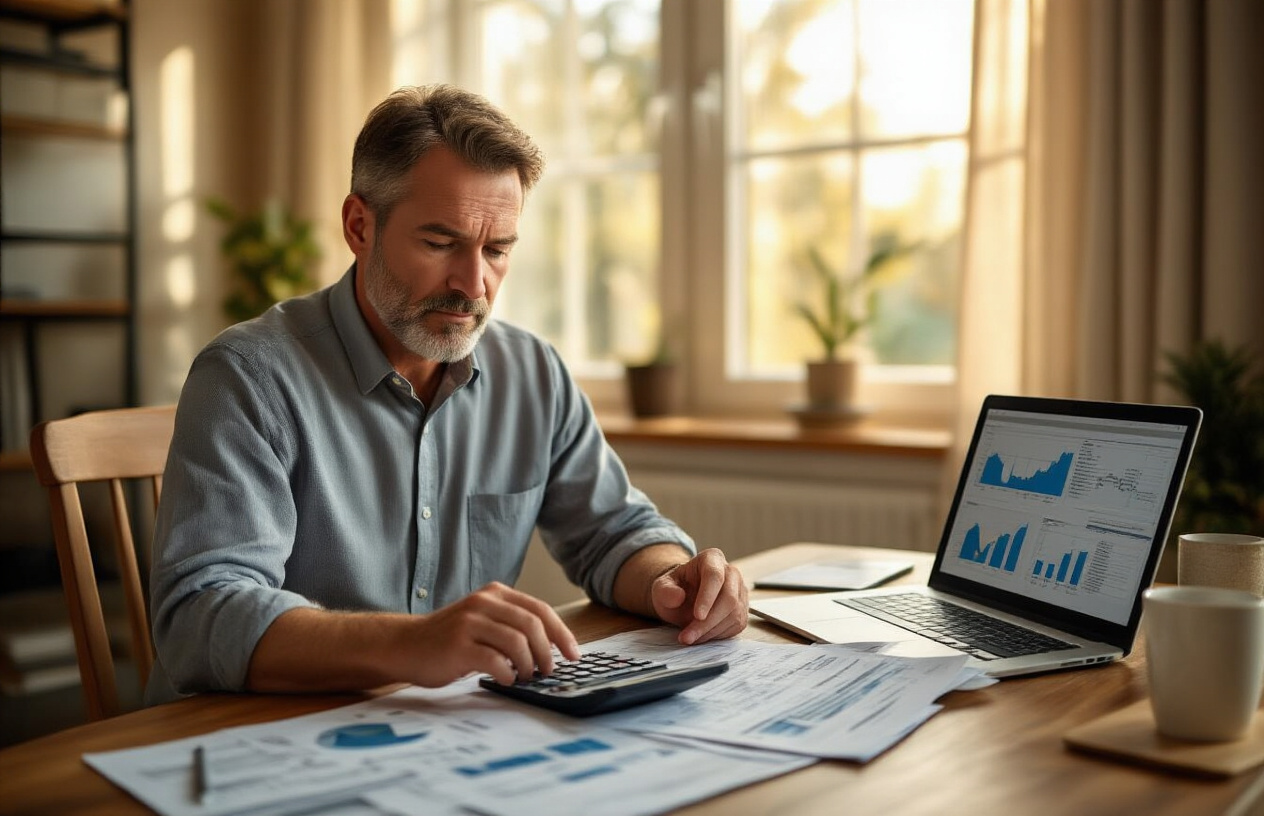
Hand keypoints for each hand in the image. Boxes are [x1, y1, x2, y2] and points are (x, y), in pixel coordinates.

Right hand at [405, 582, 580, 686]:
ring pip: (517, 642)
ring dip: (528, 665)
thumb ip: (511, 625)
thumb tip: (551, 648)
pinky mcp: (458, 645)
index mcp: (495, 594)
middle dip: (547, 652)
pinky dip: (507, 673)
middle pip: (532, 625)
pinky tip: (505, 679)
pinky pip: (495, 660)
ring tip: (525, 676)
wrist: (405, 645)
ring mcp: (469, 622)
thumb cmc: (450, 639)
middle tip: (548, 671)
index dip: (562, 633)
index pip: (540, 610)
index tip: (573, 655)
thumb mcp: (483, 620)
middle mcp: (483, 603)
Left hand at [650, 548, 747, 644]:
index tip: (697, 616)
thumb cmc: (675, 589)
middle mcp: (731, 572)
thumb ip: (665, 591)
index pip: (715, 576)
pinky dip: (717, 635)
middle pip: (729, 598)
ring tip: (689, 637)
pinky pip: (736, 625)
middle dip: (708, 621)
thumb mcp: (661, 587)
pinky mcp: (742, 610)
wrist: (683, 598)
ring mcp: (740, 591)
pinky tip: (701, 635)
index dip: (707, 597)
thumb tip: (678, 597)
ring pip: (734, 614)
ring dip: (711, 631)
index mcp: (711, 559)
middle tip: (688, 636)